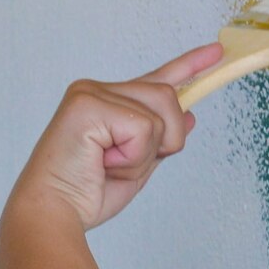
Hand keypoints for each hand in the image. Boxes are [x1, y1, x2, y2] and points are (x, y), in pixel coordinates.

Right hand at [7, 43, 222, 230]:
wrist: (52, 215)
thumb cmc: (84, 195)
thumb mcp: (136, 166)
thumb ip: (159, 139)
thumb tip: (188, 117)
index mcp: (103, 101)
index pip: (155, 79)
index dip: (188, 66)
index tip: (216, 52)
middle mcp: (94, 90)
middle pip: (166, 96)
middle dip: (162, 140)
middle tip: (122, 166)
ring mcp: (89, 94)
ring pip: (160, 110)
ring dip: (146, 151)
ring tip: (110, 165)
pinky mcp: (87, 105)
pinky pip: (142, 127)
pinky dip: (133, 156)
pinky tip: (103, 164)